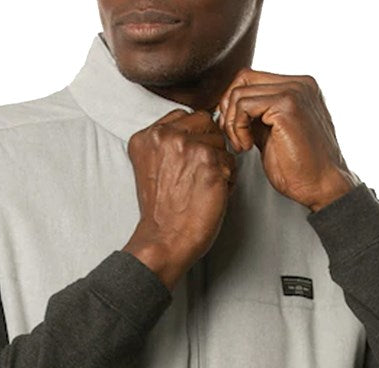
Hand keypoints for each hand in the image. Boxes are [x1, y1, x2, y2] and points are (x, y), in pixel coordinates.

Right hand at [123, 108, 238, 289]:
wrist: (164, 240)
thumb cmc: (162, 212)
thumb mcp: (151, 168)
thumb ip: (167, 144)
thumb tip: (196, 131)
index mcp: (146, 136)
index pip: (183, 116)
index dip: (193, 137)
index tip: (189, 160)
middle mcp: (165, 136)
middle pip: (205, 121)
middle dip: (208, 144)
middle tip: (197, 174)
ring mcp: (188, 147)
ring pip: (221, 141)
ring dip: (219, 163)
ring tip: (203, 186)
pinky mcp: (209, 162)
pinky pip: (231, 162)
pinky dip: (227, 180)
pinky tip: (211, 194)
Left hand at [216, 70, 359, 211]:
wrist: (321, 185)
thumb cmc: (300, 168)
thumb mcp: (272, 135)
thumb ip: (257, 117)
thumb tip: (230, 110)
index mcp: (298, 88)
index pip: (252, 78)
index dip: (233, 104)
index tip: (234, 131)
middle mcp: (299, 84)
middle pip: (243, 79)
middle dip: (228, 110)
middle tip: (234, 138)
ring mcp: (294, 91)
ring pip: (240, 92)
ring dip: (232, 124)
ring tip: (243, 145)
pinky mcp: (286, 105)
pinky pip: (244, 106)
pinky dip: (238, 128)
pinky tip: (248, 146)